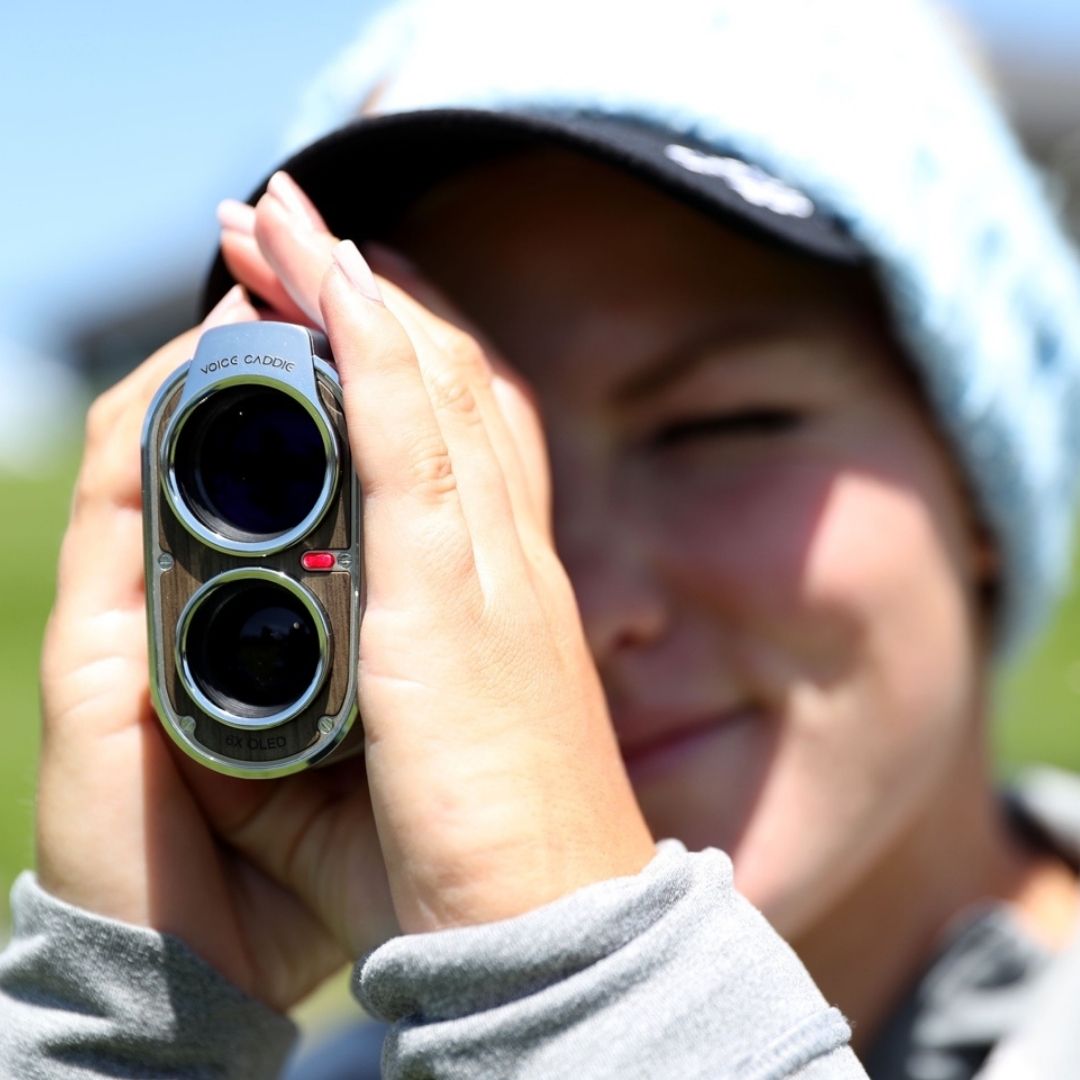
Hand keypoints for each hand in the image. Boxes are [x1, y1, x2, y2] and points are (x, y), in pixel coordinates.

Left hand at [36, 172, 654, 1015]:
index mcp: (503, 592)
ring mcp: (488, 569)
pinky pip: (411, 439)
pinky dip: (373, 349)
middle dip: (365, 296)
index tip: (351, 296)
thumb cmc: (488, 853)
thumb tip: (330, 655)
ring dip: (350, 292)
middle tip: (296, 224)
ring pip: (428, 387)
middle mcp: (506, 559)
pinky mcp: (453, 600)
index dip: (410, 354)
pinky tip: (333, 277)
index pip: (465, 439)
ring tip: (281, 218)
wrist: (552, 929)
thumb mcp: (436, 742)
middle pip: (444, 387)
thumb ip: (394, 679)